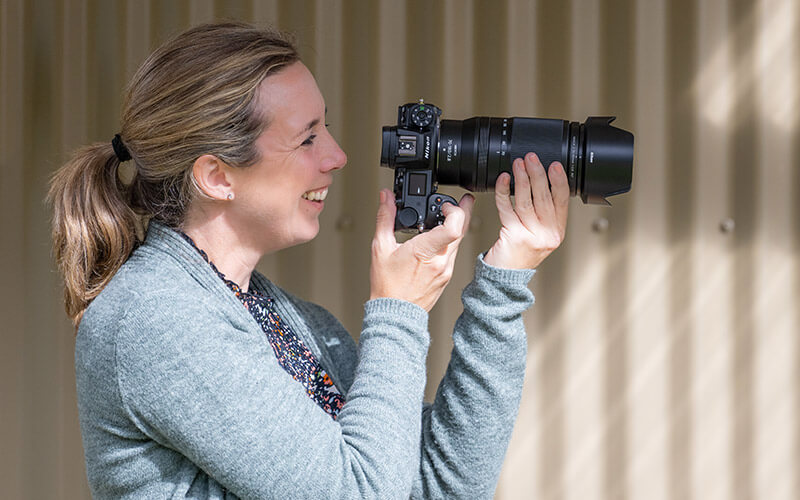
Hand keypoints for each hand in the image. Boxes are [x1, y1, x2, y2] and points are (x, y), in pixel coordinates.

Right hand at [370, 189, 474, 310]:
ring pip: (459, 241)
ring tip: (448, 216)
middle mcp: (440, 261)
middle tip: (463, 200)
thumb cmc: (387, 286)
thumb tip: (386, 197)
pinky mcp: (446, 276)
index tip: (446, 204)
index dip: (455, 210)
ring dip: (456, 226)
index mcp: (425, 252)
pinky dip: (450, 242)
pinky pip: (453, 253)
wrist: (395, 313)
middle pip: (462, 230)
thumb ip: (385, 218)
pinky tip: (439, 239)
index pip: (453, 228)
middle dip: (463, 211)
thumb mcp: (381, 248)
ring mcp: (446, 270)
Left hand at [484, 152, 568, 269]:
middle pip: (544, 198)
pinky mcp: (514, 236)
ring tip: (518, 164)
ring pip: (526, 201)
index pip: (562, 201)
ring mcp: (531, 236)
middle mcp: (547, 234)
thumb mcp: (539, 233)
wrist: (504, 276)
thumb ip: (543, 213)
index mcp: (557, 231)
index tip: (554, 165)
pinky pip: (507, 208)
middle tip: (531, 158)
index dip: (559, 181)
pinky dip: (504, 192)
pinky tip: (503, 180)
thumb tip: (539, 181)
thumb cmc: (519, 253)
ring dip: (521, 179)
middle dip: (537, 174)